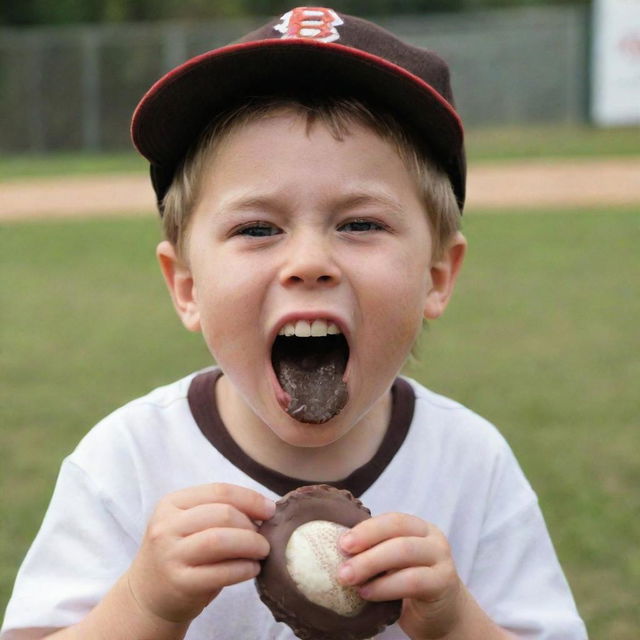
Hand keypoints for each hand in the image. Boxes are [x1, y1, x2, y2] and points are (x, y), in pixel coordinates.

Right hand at [127, 483, 274, 624]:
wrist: (148, 596)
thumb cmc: (181, 553)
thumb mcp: (190, 524)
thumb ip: (218, 511)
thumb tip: (265, 510)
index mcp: (172, 503)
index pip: (219, 490)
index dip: (251, 498)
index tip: (270, 510)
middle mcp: (166, 526)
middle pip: (222, 514)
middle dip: (251, 524)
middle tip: (264, 537)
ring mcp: (170, 555)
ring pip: (220, 540)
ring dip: (250, 544)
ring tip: (262, 551)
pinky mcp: (179, 583)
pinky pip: (220, 572)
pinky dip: (243, 569)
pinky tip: (253, 569)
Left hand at [338, 513, 464, 638]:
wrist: (444, 616)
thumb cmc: (409, 584)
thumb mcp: (393, 563)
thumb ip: (376, 550)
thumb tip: (336, 548)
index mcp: (418, 527)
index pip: (392, 520)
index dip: (366, 529)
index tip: (342, 543)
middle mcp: (432, 538)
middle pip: (397, 534)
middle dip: (365, 547)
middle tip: (341, 566)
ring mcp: (442, 559)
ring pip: (404, 553)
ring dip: (371, 565)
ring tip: (348, 580)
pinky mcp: (444, 583)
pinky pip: (412, 581)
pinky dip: (385, 587)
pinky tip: (367, 594)